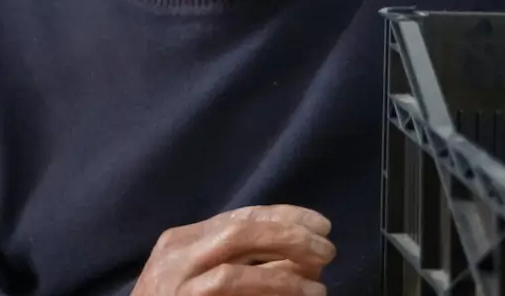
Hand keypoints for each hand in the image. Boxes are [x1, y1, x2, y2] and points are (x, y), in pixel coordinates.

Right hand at [135, 206, 334, 295]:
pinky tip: (302, 292)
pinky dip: (273, 285)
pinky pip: (233, 285)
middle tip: (327, 247)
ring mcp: (179, 281)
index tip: (319, 223)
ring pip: (237, 259)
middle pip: (239, 229)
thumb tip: (293, 255)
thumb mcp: (196, 277)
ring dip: (287, 267)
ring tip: (320, 279)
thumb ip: (232, 262)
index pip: (238, 217)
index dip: (283, 215)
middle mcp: (177, 253)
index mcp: (180, 240)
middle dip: (289, 233)